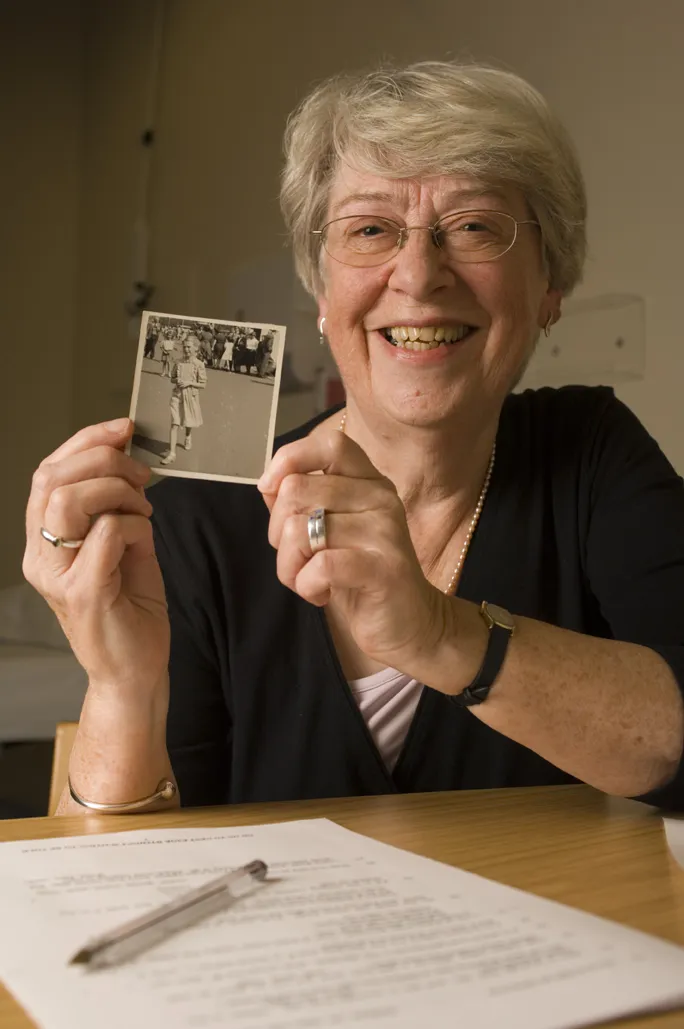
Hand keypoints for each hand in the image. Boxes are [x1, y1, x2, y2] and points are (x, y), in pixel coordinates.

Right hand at [23, 419, 169, 701]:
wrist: (135, 672)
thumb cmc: (130, 611)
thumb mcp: (124, 546)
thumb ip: (118, 506)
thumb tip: (128, 459)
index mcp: (44, 542)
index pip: (47, 474)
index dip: (84, 441)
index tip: (123, 428)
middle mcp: (40, 558)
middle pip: (52, 480)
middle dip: (104, 461)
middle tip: (141, 475)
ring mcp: (57, 577)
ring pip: (68, 501)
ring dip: (117, 491)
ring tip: (143, 508)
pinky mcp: (83, 594)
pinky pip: (106, 533)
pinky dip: (134, 524)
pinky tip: (145, 538)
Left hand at [258, 430, 452, 674]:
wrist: (412, 624)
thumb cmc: (361, 577)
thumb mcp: (330, 533)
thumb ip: (302, 503)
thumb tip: (269, 484)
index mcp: (369, 482)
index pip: (330, 443)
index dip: (290, 458)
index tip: (270, 489)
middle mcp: (381, 498)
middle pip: (297, 490)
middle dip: (277, 532)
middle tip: (297, 558)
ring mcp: (385, 531)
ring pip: (299, 531)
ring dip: (289, 566)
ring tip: (309, 581)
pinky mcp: (384, 569)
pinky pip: (319, 565)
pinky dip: (306, 585)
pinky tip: (320, 595)